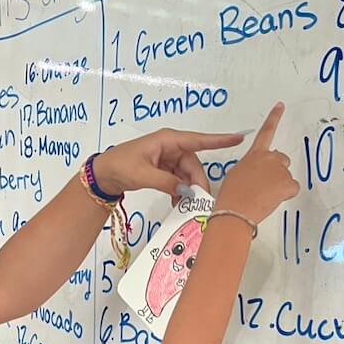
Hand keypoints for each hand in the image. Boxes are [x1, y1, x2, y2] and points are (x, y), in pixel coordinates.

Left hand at [92, 128, 246, 200]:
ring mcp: (169, 158)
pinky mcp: (165, 169)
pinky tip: (177, 203)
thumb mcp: (143, 175)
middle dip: (196, 182)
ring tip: (184, 205)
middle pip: (194, 164)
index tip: (239, 138)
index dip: (219, 140)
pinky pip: (179, 180)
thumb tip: (186, 191)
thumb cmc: (120, 165)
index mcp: (168, 140)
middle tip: (197, 201)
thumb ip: (166, 182)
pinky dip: (180, 191)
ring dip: (187, 190)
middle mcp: (171, 146)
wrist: (104, 174)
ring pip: (188, 175)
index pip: (198, 140)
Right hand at [215, 103, 299, 223]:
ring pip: (286, 177)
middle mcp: (269, 158)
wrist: (235, 211)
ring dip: (279, 185)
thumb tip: (258, 175)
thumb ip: (251, 167)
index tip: (280, 106)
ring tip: (263, 196)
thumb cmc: (231, 196)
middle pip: (281, 160)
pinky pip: (292, 189)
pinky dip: (285, 195)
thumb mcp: (236, 175)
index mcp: (254, 154)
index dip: (274, 117)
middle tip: (263, 186)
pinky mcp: (288, 184)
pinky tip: (272, 200)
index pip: (266, 132)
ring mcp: (280, 170)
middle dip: (276, 171)